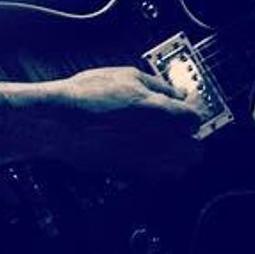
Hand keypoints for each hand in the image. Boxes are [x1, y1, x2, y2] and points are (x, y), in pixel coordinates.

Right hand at [0, 66, 203, 176]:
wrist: (58, 122)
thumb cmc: (87, 96)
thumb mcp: (125, 76)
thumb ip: (157, 85)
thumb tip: (175, 93)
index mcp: (165, 113)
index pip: (196, 119)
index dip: (187, 113)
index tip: (179, 109)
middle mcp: (162, 142)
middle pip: (195, 150)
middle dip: (186, 139)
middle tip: (171, 128)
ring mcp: (148, 162)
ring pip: (179, 168)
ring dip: (174, 157)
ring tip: (157, 143)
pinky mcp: (131, 176)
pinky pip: (157, 177)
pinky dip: (155, 168)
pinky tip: (139, 153)